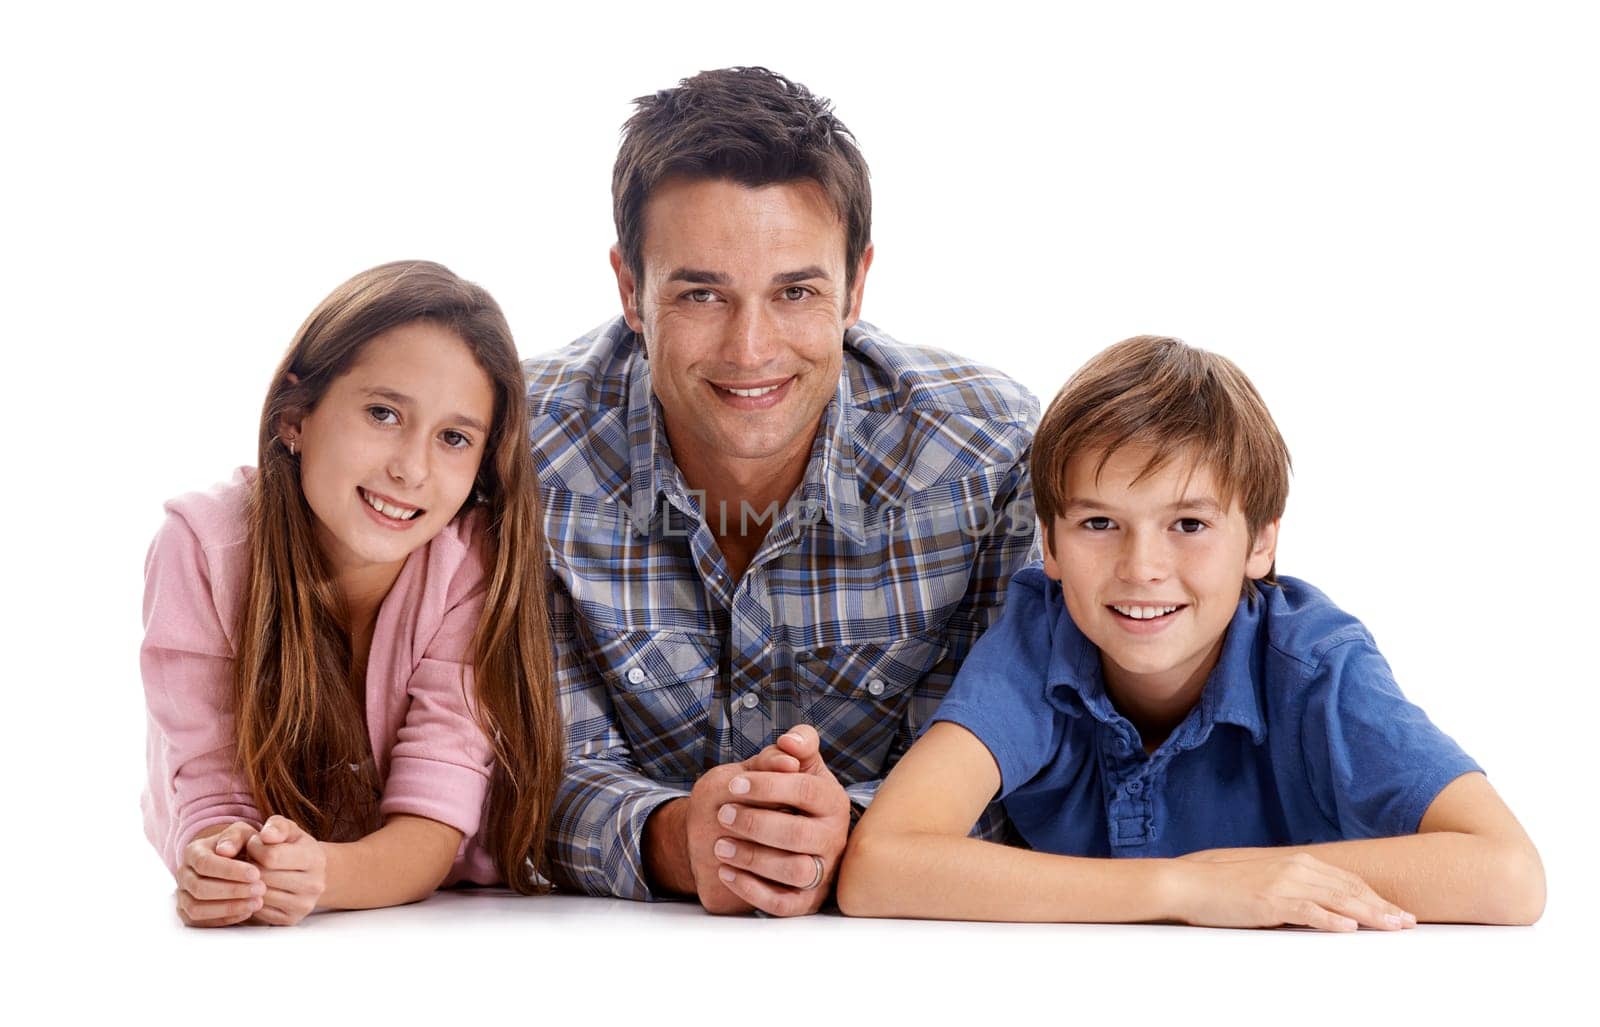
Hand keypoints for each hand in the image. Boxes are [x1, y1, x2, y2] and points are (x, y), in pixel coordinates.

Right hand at [175, 822, 264, 926]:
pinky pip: (200, 923)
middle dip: (232, 891)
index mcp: (192, 852)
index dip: (230, 871)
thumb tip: (224, 850)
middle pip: (199, 888)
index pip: (205, 863)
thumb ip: (235, 837)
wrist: (235, 861)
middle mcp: (183, 875)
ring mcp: (183, 896)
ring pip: (196, 909)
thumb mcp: (242, 834)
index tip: (256, 874)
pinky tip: (247, 912)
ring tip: (256, 903)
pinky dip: (224, 920)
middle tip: (260, 889)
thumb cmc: (240, 846)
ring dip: (228, 908)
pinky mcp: (187, 914)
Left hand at [243, 815, 327, 925]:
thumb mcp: (288, 829)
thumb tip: (266, 835)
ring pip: (260, 895)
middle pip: (264, 877)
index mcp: (314, 858)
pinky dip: (251, 898)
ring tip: (252, 872)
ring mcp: (303, 905)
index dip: (254, 848)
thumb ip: (276, 826)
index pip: (271, 856)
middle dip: (249, 866)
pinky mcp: (291, 919)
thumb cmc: (293, 847)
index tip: (253, 844)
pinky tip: (254, 887)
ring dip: (247, 883)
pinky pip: (258, 911)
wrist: (311, 873)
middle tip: (250, 859)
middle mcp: (314, 884)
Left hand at [712, 725, 851, 916]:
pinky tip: (727, 872)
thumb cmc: (781, 794)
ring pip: (795, 871)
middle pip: (799, 833)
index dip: (768, 786)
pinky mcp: (805, 900)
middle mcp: (833, 837)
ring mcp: (822, 871)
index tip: (733, 784)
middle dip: (755, 823)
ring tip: (721, 846)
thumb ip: (795, 747)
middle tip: (723, 815)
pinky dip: (753, 891)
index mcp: (832, 800)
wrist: (768, 832)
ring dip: (754, 858)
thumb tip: (790, 742)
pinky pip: (784, 904)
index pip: (806, 790)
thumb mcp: (789, 765)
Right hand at [1174, 850, 1416, 931]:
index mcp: (1297, 863)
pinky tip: (1349, 928)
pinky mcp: (1270, 900)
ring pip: (1337, 900)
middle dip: (1383, 907)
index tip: (1397, 912)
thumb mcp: (1267, 883)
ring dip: (1369, 915)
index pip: (1347, 881)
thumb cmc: (1226, 888)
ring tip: (1393, 926)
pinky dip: (1331, 919)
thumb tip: (1323, 908)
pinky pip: (1308, 911)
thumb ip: (1296, 891)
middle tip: (1408, 922)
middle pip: (1350, 890)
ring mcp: (1284, 883)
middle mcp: (1296, 868)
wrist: (1191, 883)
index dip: (1376, 898)